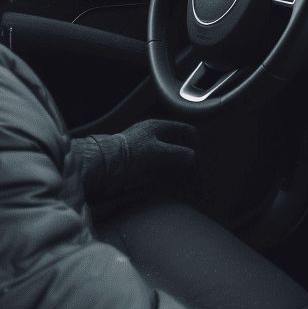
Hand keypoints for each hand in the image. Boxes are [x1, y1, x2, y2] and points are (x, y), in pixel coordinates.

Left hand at [73, 119, 196, 200]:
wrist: (106, 166)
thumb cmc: (128, 153)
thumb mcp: (157, 152)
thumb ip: (177, 153)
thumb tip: (192, 157)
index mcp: (157, 126)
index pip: (183, 129)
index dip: (193, 139)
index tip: (200, 152)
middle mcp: (153, 137)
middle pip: (177, 143)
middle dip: (187, 154)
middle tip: (197, 166)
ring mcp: (147, 150)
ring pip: (170, 157)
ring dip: (179, 166)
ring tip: (189, 176)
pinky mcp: (142, 164)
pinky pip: (162, 169)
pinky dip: (169, 174)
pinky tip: (175, 182)